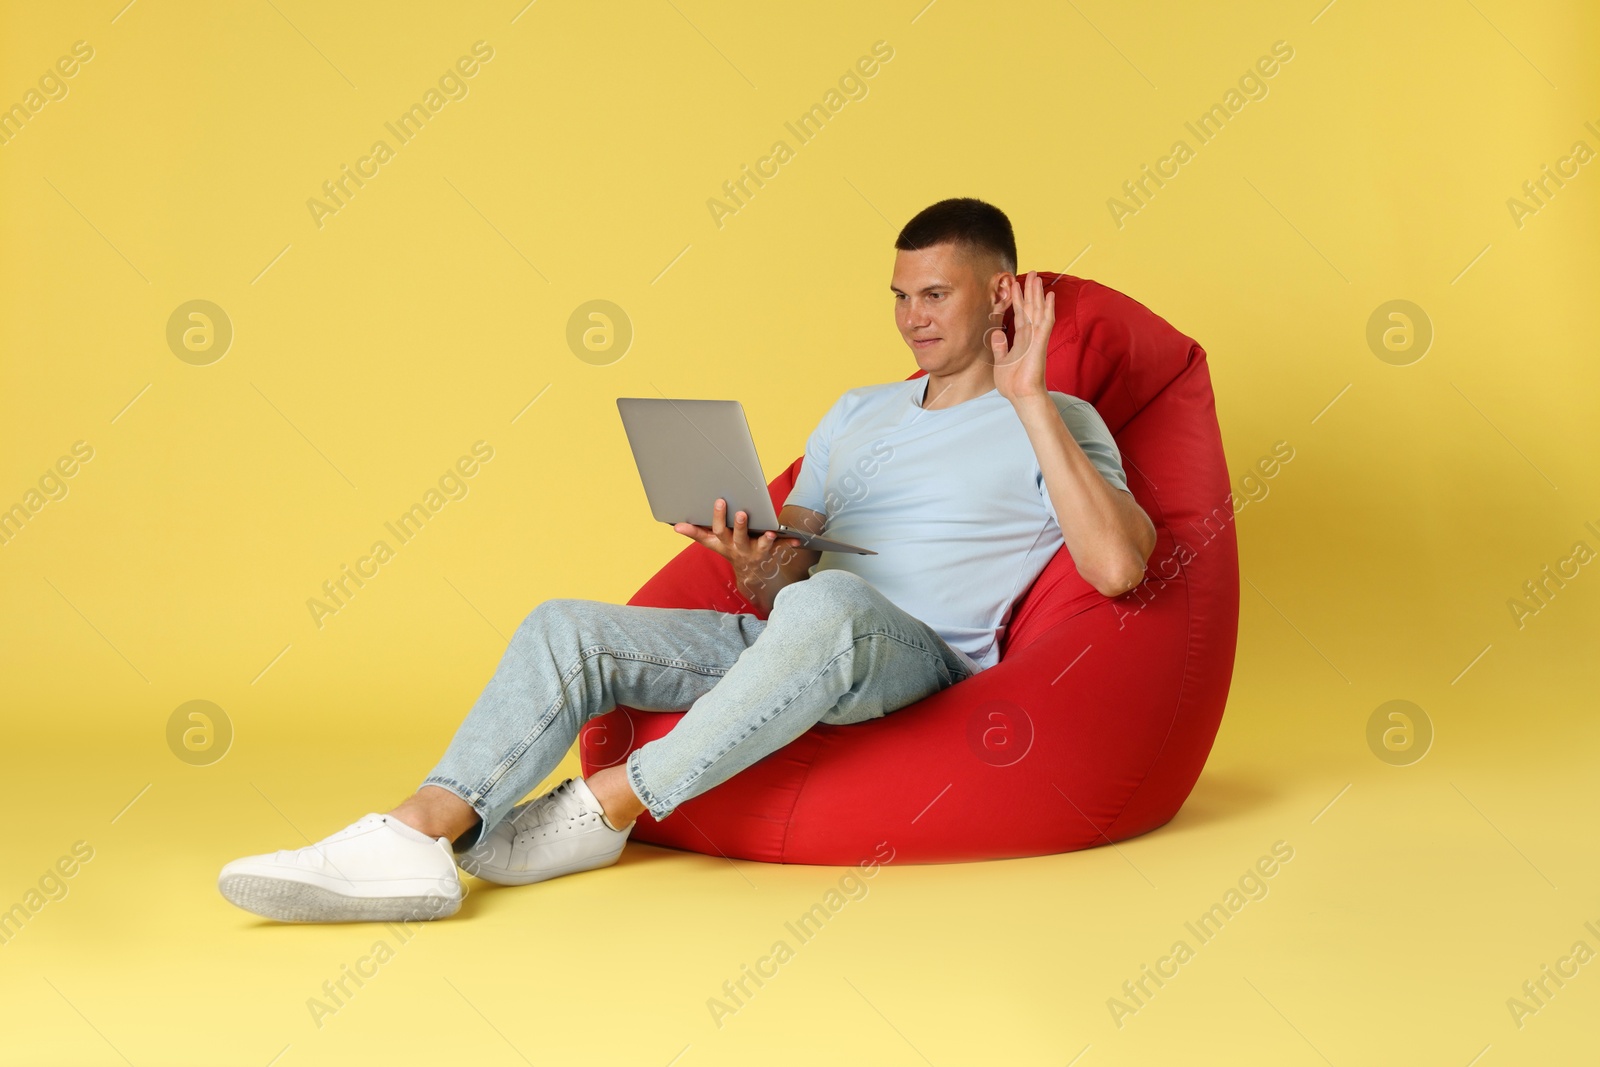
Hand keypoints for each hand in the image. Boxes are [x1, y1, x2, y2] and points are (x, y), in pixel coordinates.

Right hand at [673, 498, 803, 583]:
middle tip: (741, 513)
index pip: (712, 534)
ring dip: (764, 539)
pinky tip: (797, 540)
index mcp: (722, 544)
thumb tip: (675, 526)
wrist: (751, 574)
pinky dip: (789, 544)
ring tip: (769, 532)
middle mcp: (737, 549)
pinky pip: (781, 548)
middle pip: (736, 537)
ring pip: (759, 545)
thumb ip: (695, 533)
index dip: (711, 522)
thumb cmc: (730, 550)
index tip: (716, 504)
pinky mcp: (770, 552)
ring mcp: (754, 552)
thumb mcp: (712, 543)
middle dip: (739, 525)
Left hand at [991, 270, 1053, 402]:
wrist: (1021, 396)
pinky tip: (1049, 296)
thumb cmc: (1014, 383)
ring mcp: (1036, 338)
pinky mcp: (1040, 343)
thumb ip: (1000, 347)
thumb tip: (996, 334)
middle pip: (1030, 308)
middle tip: (1031, 273)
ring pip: (1038, 311)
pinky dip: (1048, 309)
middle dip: (1029, 290)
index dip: (1017, 299)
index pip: (1019, 314)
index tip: (1014, 284)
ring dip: (1037, 294)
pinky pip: (1045, 323)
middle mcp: (1030, 336)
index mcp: (1022, 339)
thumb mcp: (1001, 361)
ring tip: (1037, 278)